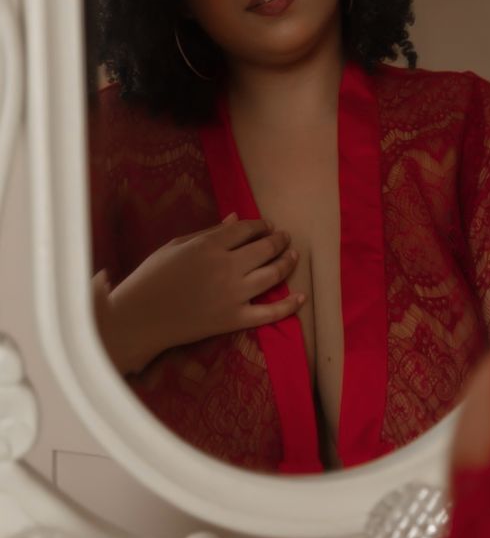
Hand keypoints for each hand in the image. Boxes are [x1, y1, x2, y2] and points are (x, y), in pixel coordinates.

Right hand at [94, 215, 302, 374]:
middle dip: (279, 240)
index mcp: (210, 245)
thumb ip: (210, 232)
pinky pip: (269, 313)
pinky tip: (302, 297)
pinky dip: (289, 306)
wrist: (139, 318)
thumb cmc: (152, 277)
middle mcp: (227, 267)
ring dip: (288, 262)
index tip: (267, 225)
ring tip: (294, 255)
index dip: (260, 225)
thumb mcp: (177, 246)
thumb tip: (236, 217)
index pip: (246, 229)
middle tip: (285, 237)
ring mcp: (233, 295)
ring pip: (272, 274)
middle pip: (265, 248)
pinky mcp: (234, 319)